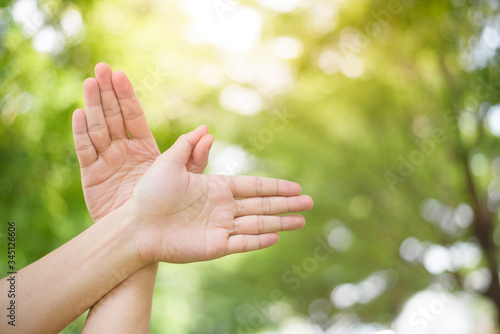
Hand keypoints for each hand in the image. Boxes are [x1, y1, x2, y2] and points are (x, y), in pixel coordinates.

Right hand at [72, 63, 212, 220]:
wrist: (145, 233)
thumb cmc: (166, 206)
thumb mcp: (183, 179)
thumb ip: (194, 156)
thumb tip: (207, 131)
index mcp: (144, 147)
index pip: (133, 116)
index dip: (126, 96)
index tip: (120, 74)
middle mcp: (123, 150)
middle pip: (114, 116)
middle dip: (107, 93)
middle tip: (101, 68)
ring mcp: (106, 161)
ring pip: (99, 128)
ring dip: (94, 106)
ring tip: (90, 83)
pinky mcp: (92, 176)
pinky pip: (85, 151)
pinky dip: (82, 133)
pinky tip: (79, 114)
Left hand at [131, 126, 313, 263]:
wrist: (135, 226)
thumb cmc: (148, 194)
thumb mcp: (168, 163)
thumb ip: (188, 146)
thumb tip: (205, 129)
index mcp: (216, 188)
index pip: (254, 186)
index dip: (276, 186)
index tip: (296, 187)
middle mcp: (223, 208)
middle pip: (262, 205)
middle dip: (286, 204)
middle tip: (310, 203)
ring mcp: (220, 228)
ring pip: (257, 224)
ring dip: (280, 223)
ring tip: (301, 221)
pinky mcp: (214, 247)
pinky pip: (242, 243)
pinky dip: (259, 241)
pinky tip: (276, 237)